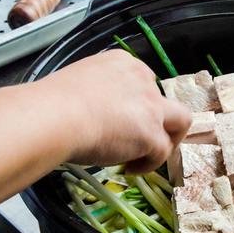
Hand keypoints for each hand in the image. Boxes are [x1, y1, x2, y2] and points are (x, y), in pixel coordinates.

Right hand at [39, 50, 191, 172]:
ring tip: (146, 156)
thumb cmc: (52, 103)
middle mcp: (143, 80)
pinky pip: (162, 152)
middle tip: (144, 139)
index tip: (122, 121)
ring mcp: (152, 107)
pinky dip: (148, 164)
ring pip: (181, 121)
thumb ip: (96, 94)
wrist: (54, 117)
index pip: (143, 82)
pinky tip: (130, 169)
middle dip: (161, 120)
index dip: (137, 105)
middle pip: (167, 100)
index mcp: (123, 63)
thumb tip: (92, 114)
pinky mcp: (152, 134)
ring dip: (167, 140)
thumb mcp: (78, 85)